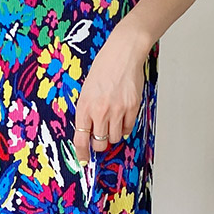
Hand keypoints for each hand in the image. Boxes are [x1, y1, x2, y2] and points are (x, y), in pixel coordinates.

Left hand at [72, 29, 151, 165]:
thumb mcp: (86, 90)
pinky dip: (124, 128)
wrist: (123, 53)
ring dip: (112, 135)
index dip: (82, 153)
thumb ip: (87, 111)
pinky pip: (128, 128)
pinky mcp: (132, 107)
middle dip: (98, 145)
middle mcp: (100, 111)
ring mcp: (118, 110)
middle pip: (99, 143)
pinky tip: (122, 118)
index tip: (83, 160)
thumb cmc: (104, 68)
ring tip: (111, 123)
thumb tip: (88, 132)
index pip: (80, 139)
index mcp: (85, 106)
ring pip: (114, 138)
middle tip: (99, 140)